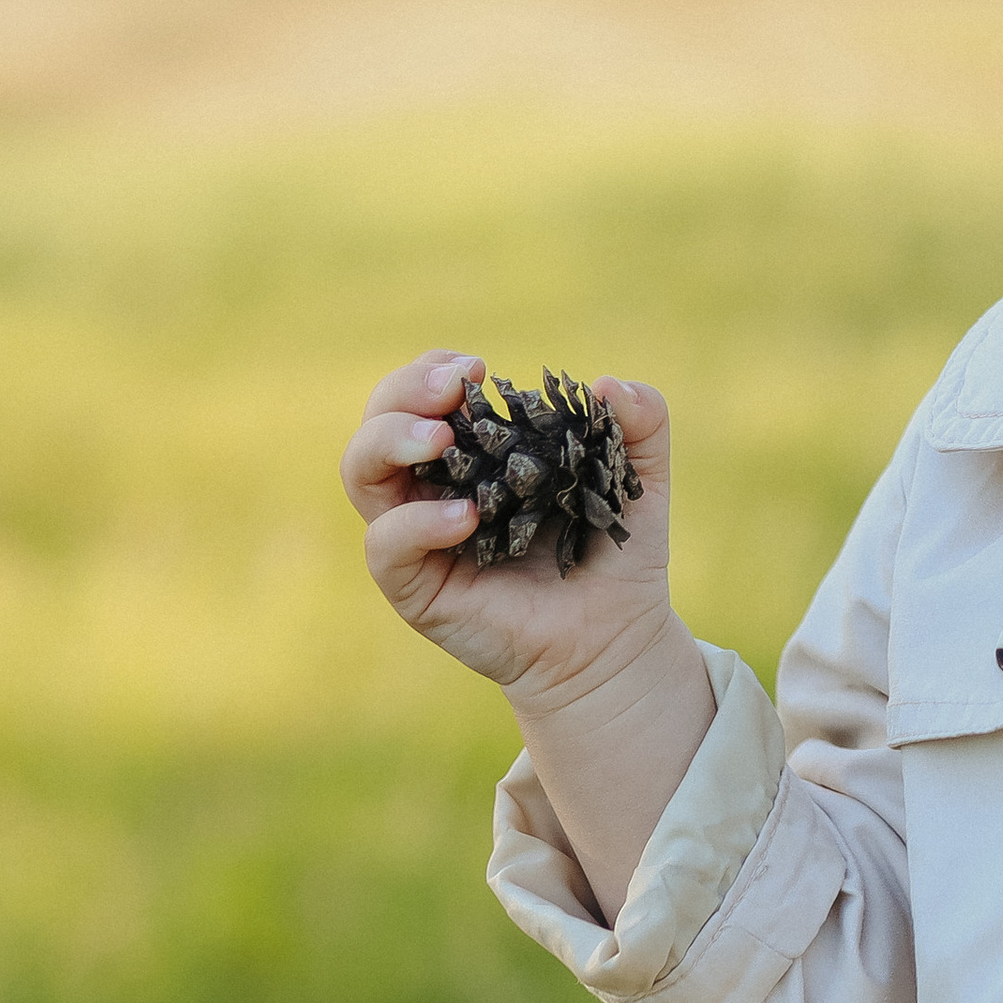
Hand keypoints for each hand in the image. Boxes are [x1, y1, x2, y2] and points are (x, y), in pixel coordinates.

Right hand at [341, 351, 676, 712]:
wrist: (616, 636)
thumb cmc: (615, 551)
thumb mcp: (639, 478)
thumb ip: (642, 421)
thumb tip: (607, 384)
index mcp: (473, 453)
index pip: (423, 395)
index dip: (434, 370)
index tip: (476, 366)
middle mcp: (433, 487)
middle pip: (378, 421)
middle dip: (403, 392)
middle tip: (452, 390)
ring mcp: (417, 536)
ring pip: (360, 473)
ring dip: (389, 441)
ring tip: (439, 437)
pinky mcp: (416, 585)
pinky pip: (386, 545)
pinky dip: (416, 523)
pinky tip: (466, 517)